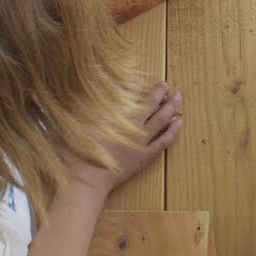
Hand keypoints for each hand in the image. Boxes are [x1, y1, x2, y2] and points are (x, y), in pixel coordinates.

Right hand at [67, 81, 182, 192]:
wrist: (87, 177)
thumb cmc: (78, 149)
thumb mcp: (77, 120)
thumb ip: (85, 103)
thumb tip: (90, 88)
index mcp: (117, 113)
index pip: (132, 92)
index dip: (139, 84)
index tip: (141, 77)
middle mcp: (132, 124)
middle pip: (151, 103)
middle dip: (159, 92)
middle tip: (165, 84)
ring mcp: (141, 140)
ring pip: (161, 119)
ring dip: (171, 107)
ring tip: (178, 97)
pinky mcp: (145, 156)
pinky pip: (164, 142)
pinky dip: (172, 131)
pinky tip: (178, 122)